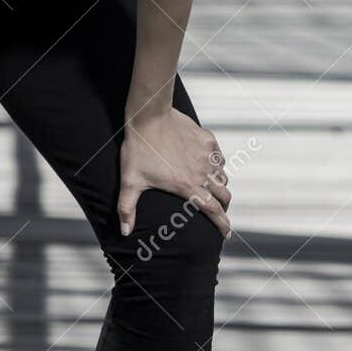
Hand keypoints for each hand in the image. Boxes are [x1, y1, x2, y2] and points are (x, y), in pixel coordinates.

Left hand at [118, 110, 230, 240]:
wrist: (148, 116)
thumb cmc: (138, 149)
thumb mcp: (129, 181)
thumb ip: (127, 208)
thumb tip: (125, 232)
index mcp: (187, 186)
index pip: (212, 210)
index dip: (222, 224)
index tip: (226, 234)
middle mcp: (202, 172)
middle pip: (224, 195)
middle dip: (224, 205)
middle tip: (218, 209)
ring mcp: (206, 155)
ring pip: (223, 176)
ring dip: (219, 185)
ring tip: (211, 188)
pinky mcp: (207, 140)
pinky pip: (219, 156)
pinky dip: (217, 164)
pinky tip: (208, 164)